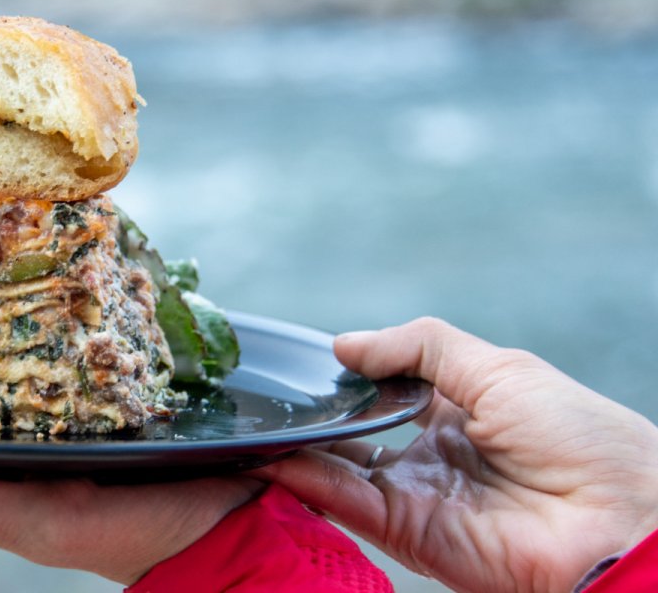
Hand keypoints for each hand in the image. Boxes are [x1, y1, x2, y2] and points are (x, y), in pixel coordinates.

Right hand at [257, 318, 657, 592]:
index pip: (384, 394)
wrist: (620, 517)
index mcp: (458, 414)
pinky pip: (350, 504)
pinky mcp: (411, 535)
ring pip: (340, 470)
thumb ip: (419, 348)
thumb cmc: (580, 436)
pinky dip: (310, 483)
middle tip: (266, 396)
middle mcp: (431, 457)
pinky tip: (279, 457)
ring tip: (258, 423)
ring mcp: (418, 496)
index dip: (347, 380)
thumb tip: (344, 344)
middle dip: (313, 418)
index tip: (305, 363)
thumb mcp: (499, 367)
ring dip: (298, 449)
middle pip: (353, 436)